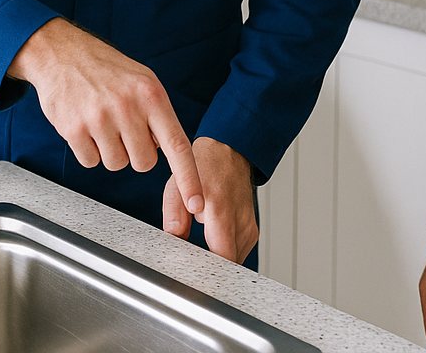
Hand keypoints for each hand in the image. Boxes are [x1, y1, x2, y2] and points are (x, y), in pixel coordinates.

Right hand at [8, 17, 203, 216]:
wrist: (63, 54)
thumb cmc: (107, 69)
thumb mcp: (143, 81)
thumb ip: (158, 115)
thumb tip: (166, 150)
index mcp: (151, 95)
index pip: (177, 145)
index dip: (189, 178)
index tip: (197, 204)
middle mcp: (128, 107)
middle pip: (144, 163)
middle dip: (136, 152)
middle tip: (124, 128)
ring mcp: (100, 119)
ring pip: (117, 165)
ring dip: (111, 151)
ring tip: (103, 122)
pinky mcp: (74, 130)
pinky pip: (91, 162)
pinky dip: (89, 150)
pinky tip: (86, 125)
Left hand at [162, 136, 257, 262]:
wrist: (229, 152)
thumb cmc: (205, 166)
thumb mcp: (177, 183)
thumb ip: (173, 213)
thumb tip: (173, 236)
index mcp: (220, 211)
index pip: (222, 257)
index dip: (207, 271)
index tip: (193, 274)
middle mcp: (239, 221)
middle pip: (228, 265)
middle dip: (209, 269)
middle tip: (192, 262)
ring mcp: (248, 226)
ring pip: (233, 262)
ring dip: (217, 260)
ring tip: (202, 246)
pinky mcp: (252, 231)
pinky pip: (238, 253)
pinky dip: (225, 252)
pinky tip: (213, 240)